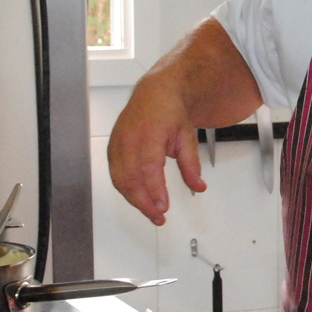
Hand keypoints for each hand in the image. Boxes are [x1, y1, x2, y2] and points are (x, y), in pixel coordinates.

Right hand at [107, 76, 205, 225]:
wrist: (154, 94)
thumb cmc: (169, 111)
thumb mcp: (187, 136)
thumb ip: (191, 164)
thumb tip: (199, 186)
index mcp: (148, 133)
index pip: (148, 167)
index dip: (154, 190)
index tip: (163, 207)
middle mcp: (129, 138)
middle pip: (131, 179)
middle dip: (145, 203)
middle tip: (160, 217)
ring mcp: (117, 144)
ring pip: (120, 181)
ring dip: (135, 201)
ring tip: (152, 213)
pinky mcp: (112, 149)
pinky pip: (115, 176)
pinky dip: (127, 191)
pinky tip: (139, 200)